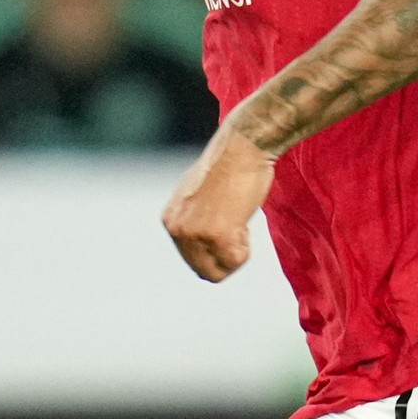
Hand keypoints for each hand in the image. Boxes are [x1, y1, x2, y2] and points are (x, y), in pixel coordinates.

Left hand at [163, 125, 274, 280]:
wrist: (243, 146)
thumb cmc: (230, 164)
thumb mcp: (200, 195)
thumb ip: (197, 219)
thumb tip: (205, 239)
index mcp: (171, 220)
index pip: (192, 259)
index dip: (216, 249)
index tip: (228, 225)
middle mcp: (177, 230)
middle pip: (203, 271)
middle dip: (225, 257)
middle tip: (237, 227)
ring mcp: (195, 234)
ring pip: (220, 270)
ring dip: (237, 251)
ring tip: (239, 219)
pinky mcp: (217, 235)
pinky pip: (237, 261)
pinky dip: (247, 247)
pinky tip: (243, 220)